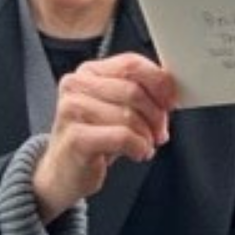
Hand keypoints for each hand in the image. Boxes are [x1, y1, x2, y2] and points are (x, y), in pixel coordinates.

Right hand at [32, 53, 176, 222]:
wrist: (63, 172)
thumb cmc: (94, 137)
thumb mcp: (115, 107)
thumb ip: (138, 91)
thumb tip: (169, 90)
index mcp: (89, 71)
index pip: (131, 63)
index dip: (158, 81)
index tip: (170, 101)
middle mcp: (76, 85)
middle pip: (133, 90)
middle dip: (156, 114)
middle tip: (160, 131)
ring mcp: (72, 110)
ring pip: (129, 115)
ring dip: (147, 135)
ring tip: (145, 144)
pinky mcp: (75, 137)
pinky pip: (122, 137)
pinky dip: (138, 147)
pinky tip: (137, 153)